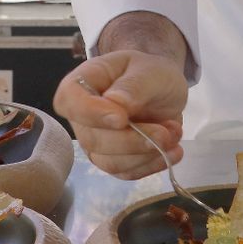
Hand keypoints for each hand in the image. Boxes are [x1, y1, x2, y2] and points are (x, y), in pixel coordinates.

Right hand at [54, 49, 188, 179]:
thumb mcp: (151, 71)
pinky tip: (173, 151)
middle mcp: (82, 116)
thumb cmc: (151, 73)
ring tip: (174, 135)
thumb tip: (115, 104)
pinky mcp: (112, 159)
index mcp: (83, 82)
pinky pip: (126, 172)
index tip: (122, 118)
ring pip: (109, 162)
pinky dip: (152, 165)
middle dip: (133, 140)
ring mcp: (95, 140)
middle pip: (92, 139)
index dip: (90, 113)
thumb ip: (133, 86)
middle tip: (167, 131)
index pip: (68, 100)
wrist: (163, 90)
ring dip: (147, 154)